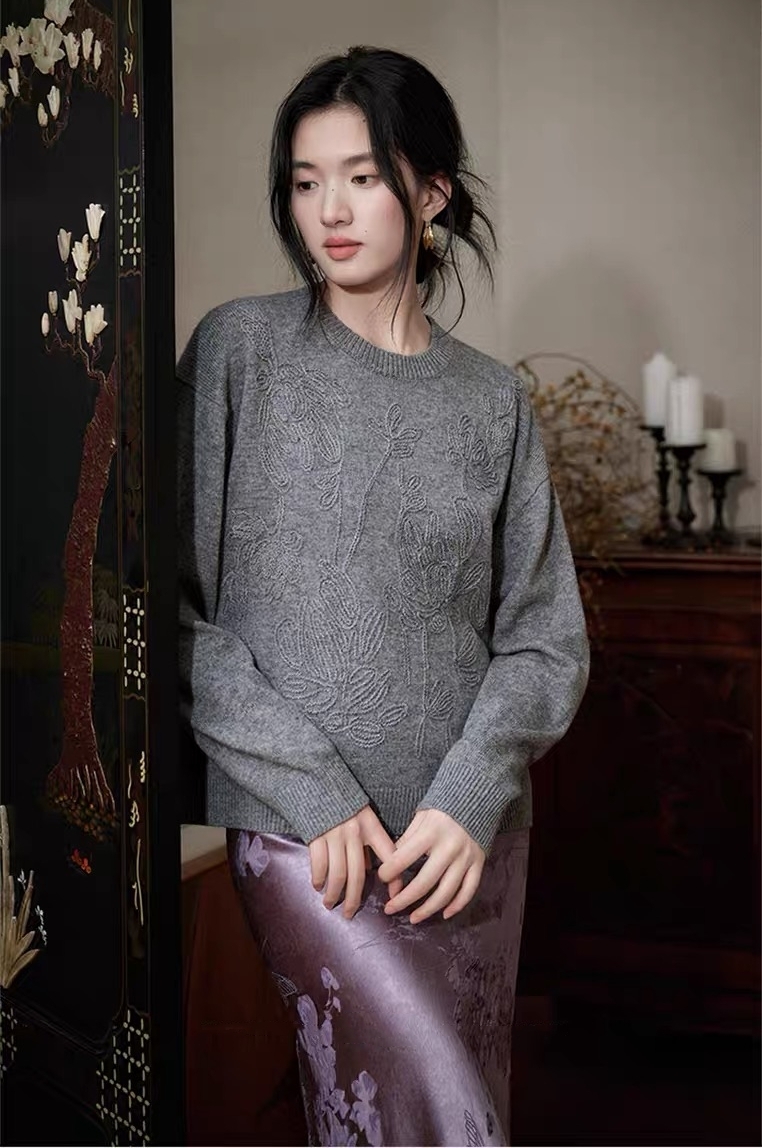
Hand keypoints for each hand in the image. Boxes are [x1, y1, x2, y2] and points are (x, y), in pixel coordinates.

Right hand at [309, 805, 403, 918]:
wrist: (318, 782)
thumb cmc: (343, 802)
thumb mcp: (364, 816)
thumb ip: (369, 841)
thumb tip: (370, 871)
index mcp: (371, 826)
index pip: (389, 855)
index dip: (395, 879)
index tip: (396, 897)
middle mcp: (354, 833)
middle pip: (358, 875)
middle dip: (353, 898)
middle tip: (349, 914)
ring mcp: (334, 835)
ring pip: (338, 875)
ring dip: (334, 894)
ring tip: (330, 904)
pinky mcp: (316, 836)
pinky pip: (319, 864)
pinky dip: (318, 878)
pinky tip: (317, 885)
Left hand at [377, 809, 484, 923]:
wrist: (476, 797)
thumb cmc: (443, 808)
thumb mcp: (421, 817)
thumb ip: (407, 840)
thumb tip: (391, 864)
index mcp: (431, 832)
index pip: (404, 858)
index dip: (389, 871)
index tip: (382, 877)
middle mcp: (450, 847)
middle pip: (424, 882)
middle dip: (404, 900)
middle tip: (390, 909)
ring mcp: (466, 857)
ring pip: (446, 893)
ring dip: (428, 909)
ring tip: (413, 918)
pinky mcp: (479, 863)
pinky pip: (468, 891)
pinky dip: (457, 906)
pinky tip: (443, 914)